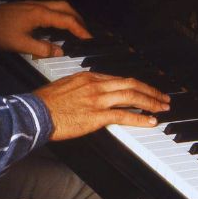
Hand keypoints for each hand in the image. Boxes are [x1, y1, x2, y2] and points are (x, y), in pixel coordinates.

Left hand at [0, 0, 90, 57]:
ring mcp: (31, 5)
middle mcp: (38, 6)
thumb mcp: (20, 45)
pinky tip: (55, 27)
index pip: (67, 20)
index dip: (81, 30)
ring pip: (57, 6)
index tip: (90, 39)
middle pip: (66, 7)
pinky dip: (58, 16)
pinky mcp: (26, 7)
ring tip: (74, 30)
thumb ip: (42, 48)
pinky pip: (48, 9)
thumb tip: (60, 51)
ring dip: (68, 16)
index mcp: (40, 14)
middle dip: (78, 19)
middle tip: (85, 33)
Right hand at [35, 71, 171, 140]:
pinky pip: (124, 115)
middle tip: (163, 97)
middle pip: (130, 84)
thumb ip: (80, 88)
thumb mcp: (64, 87)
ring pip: (132, 96)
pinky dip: (140, 117)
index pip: (118, 78)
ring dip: (151, 102)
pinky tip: (151, 121)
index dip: (135, 85)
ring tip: (163, 107)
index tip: (144, 90)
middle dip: (150, 90)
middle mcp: (95, 85)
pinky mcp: (96, 116)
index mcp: (88, 77)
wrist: (34, 113)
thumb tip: (88, 94)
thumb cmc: (43, 103)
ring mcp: (97, 100)